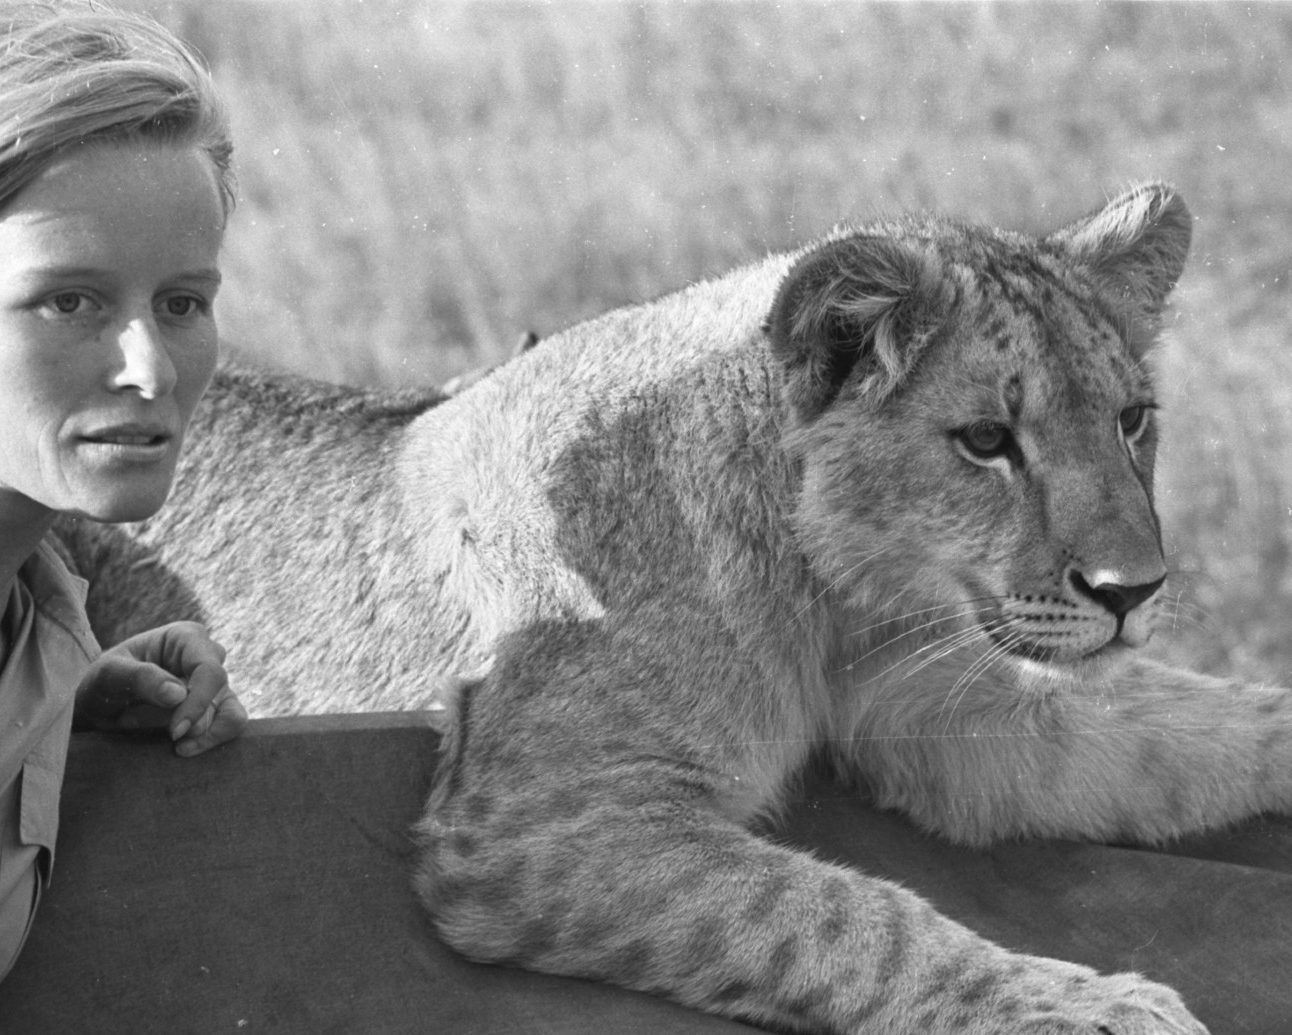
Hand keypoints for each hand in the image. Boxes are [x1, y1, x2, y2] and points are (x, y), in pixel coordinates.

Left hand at [75, 622, 247, 756]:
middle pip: (216, 694)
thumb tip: (179, 695)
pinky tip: (181, 748)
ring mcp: (216, 684)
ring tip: (162, 739)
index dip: (197, 703)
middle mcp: (208, 657)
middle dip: (178, 718)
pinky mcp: (218, 707)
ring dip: (194, 732)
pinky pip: (230, 726)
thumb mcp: (109, 675)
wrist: (100, 707)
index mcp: (187, 637)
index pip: (209, 670)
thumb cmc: (103, 683)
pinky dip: (209, 741)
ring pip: (230, 715)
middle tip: (136, 722)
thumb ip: (141, 679)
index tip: (175, 732)